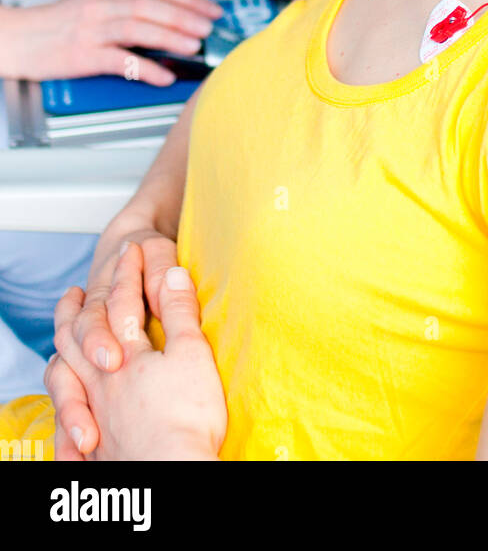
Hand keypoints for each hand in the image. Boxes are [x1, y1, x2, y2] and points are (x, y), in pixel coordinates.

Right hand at [0, 0, 221, 84]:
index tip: (210, 9)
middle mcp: (102, 6)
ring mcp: (91, 30)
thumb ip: (126, 8)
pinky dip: (145, 68)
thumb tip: (165, 18)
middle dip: (186, 16)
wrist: (14, 38)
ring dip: (171, 36)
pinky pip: (119, 60)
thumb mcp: (92, 5)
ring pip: (139, 27)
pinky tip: (163, 76)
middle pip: (152, 5)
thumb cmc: (53, 25)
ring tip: (194, 47)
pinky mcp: (81, 55)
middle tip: (209, 28)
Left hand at [49, 243, 226, 460]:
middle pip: (76, 337)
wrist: (174, 472)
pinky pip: (66, 416)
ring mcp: (95, 413)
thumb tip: (171, 272)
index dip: (128, 272)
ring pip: (63, 376)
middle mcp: (100, 382)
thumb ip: (178, 311)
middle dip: (74, 309)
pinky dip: (63, 402)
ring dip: (61, 351)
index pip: (122, 302)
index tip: (132, 248)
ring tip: (63, 340)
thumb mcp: (192, 353)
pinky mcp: (96, 446)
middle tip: (72, 293)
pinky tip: (69, 406)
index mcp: (125, 355)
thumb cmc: (186, 416)